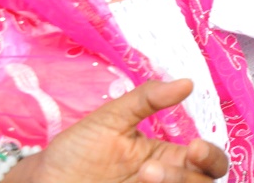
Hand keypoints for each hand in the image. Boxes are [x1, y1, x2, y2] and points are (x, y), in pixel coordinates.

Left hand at [0, 79, 230, 182]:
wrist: (42, 181)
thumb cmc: (75, 150)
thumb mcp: (110, 119)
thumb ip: (147, 99)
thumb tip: (188, 82)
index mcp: (166, 156)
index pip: (208, 162)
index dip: (211, 157)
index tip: (194, 146)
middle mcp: (164, 181)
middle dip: (188, 176)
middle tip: (153, 168)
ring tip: (143, 175)